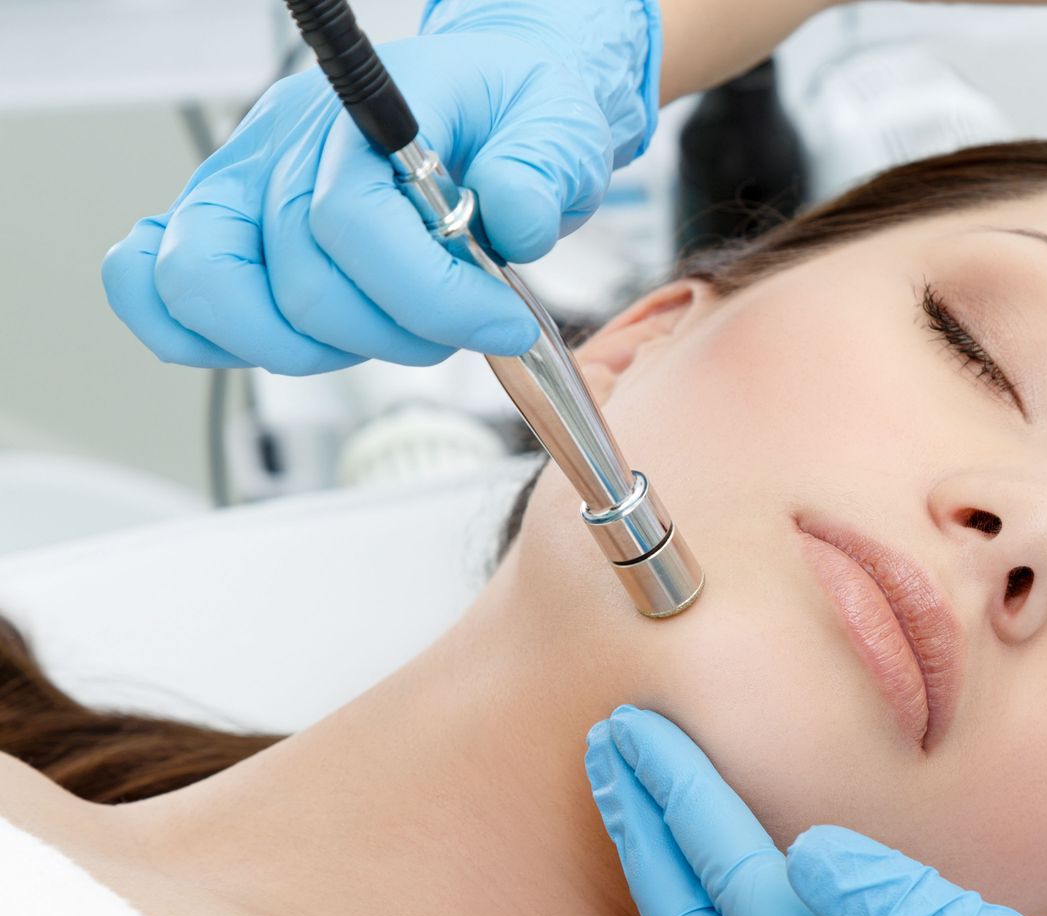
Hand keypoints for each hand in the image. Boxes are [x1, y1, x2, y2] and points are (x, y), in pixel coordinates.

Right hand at [102, 0, 659, 373]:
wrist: (486, 101)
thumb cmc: (509, 112)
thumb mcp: (557, 125)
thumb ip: (538, 169)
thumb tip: (513, 217)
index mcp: (362, 113)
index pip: (353, 221)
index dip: (430, 295)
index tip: (501, 323)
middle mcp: (283, 147)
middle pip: (297, 281)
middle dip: (392, 333)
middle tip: (458, 327)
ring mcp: (241, 186)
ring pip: (216, 296)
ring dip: (317, 349)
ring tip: (392, 330)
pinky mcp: (225, 226)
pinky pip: (155, 285)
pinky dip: (197, 334)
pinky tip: (275, 340)